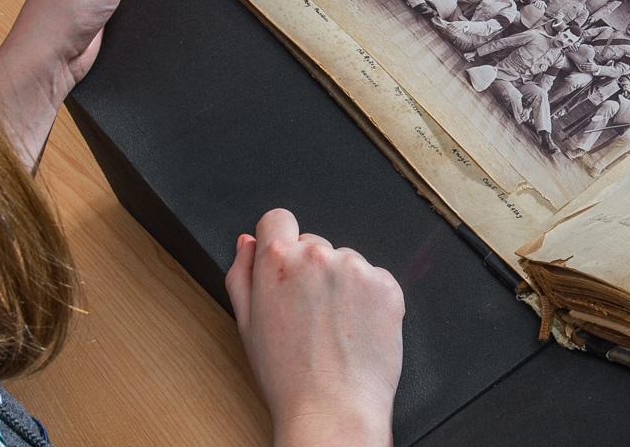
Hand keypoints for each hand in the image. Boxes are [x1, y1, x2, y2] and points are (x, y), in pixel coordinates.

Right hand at [227, 209, 404, 446]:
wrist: (333, 409)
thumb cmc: (289, 377)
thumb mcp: (247, 324)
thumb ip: (242, 274)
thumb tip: (248, 244)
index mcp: (277, 260)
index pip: (277, 219)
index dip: (278, 241)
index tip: (285, 264)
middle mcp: (318, 256)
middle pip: (313, 244)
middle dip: (311, 271)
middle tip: (309, 314)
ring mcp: (356, 268)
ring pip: (346, 262)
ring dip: (342, 285)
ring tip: (334, 329)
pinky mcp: (387, 285)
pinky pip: (375, 280)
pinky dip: (369, 300)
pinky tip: (356, 330)